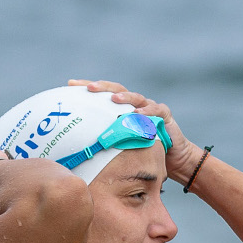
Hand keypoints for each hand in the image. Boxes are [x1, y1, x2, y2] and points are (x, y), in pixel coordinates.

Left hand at [66, 80, 203, 181]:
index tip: (70, 84)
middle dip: (103, 87)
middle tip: (89, 88)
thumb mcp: (121, 146)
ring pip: (136, 97)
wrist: (173, 159)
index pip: (103, 94)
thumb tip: (76, 150)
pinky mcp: (164, 115)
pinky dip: (147, 110)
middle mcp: (135, 104)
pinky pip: (156, 110)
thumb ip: (106, 142)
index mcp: (122, 109)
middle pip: (117, 90)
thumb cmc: (143, 153)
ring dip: (125, 97)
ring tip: (113, 99)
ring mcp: (150, 107)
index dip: (88, 87)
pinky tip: (138, 114)